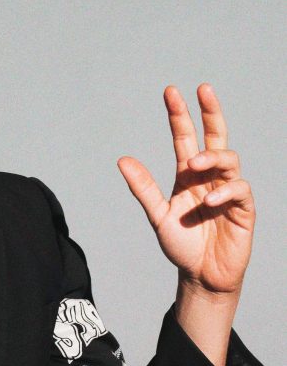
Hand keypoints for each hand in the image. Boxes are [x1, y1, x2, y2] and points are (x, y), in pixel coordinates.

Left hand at [117, 84, 254, 296]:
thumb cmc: (181, 243)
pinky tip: (210, 201)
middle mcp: (209, 178)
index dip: (179, 115)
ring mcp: (228, 191)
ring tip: (193, 165)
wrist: (201, 275)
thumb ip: (143, 188)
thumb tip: (122, 160)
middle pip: (215, 137)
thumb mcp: (157, 215)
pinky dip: (225, 191)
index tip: (171, 92)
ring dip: (211, 158)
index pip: (185, 137)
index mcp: (188, 176)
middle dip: (210, 112)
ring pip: (229, 159)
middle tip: (203, 89)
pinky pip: (240, 189)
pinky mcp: (243, 209)